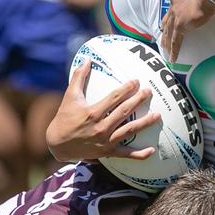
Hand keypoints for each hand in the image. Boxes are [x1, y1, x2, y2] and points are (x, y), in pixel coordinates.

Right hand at [45, 61, 161, 161]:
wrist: (57, 145)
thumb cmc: (64, 118)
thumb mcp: (70, 97)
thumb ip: (78, 77)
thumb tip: (87, 59)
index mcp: (92, 113)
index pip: (114, 98)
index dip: (127, 89)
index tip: (136, 82)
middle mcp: (100, 127)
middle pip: (124, 112)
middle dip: (138, 101)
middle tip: (149, 92)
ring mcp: (105, 141)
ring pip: (129, 131)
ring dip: (144, 123)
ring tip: (157, 115)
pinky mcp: (107, 152)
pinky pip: (126, 154)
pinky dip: (139, 154)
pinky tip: (152, 150)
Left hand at [159, 0, 214, 61]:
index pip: (175, 4)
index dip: (173, 11)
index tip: (173, 15)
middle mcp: (174, 4)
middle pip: (167, 18)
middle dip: (164, 27)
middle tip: (162, 34)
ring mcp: (176, 16)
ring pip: (168, 31)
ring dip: (166, 41)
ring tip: (164, 49)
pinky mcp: (180, 26)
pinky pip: (175, 41)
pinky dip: (173, 50)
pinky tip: (172, 58)